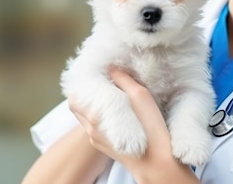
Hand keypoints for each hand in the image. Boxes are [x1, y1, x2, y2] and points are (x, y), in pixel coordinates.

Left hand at [69, 68, 199, 183]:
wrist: (157, 163)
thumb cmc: (151, 129)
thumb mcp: (141, 97)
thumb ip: (123, 80)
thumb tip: (111, 68)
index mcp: (96, 116)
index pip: (75, 97)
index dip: (81, 84)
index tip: (92, 73)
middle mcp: (92, 128)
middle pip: (77, 106)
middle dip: (84, 92)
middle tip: (99, 80)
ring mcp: (96, 139)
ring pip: (85, 117)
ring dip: (92, 104)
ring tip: (108, 93)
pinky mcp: (104, 146)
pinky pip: (93, 127)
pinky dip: (98, 116)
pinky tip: (115, 110)